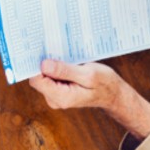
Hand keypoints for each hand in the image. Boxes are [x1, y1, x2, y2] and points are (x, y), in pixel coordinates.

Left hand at [29, 59, 149, 138]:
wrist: (114, 94)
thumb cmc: (105, 84)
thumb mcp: (88, 74)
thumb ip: (65, 71)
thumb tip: (43, 65)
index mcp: (61, 97)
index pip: (37, 80)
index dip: (36, 66)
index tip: (40, 51)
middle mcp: (54, 99)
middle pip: (38, 79)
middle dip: (44, 64)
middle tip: (53, 50)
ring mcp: (55, 96)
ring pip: (44, 77)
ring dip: (51, 66)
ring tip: (63, 57)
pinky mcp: (58, 92)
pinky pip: (51, 78)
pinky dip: (55, 69)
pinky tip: (65, 62)